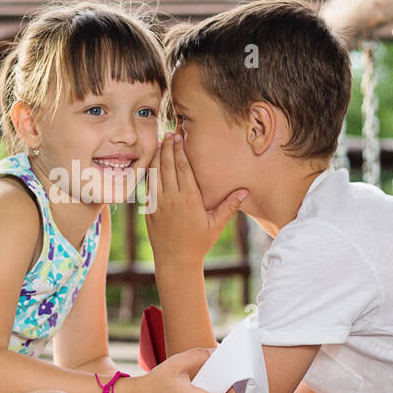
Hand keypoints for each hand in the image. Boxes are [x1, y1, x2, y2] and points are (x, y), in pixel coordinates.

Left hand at [145, 131, 247, 267]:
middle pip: (167, 165)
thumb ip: (229, 206)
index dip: (180, 150)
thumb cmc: (199, 242)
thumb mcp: (216, 225)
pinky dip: (149, 171)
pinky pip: (147, 186)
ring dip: (157, 155)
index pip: (183, 167)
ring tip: (160, 141)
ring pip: (155, 173)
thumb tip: (244, 190)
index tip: (180, 136)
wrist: (175, 260)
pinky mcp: (149, 209)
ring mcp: (158, 203)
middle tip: (169, 132)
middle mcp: (172, 198)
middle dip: (168, 147)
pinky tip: (151, 162)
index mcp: (189, 198)